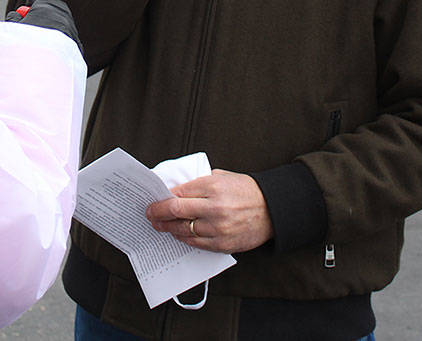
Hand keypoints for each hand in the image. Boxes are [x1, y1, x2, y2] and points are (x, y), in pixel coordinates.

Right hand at [7, 0, 80, 49]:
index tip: (26, 10)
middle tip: (35, 22)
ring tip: (40, 44)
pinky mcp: (77, 44)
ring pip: (62, 25)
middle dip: (45, 14)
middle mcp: (62, 14)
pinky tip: (51, 54)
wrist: (42, 68)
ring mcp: (72, 28)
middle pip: (55, 8)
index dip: (32, 2)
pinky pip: (68, 40)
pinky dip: (61, 44)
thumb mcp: (12, 30)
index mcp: (46, 6)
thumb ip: (13, 19)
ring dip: (53, 29)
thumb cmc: (24, 46)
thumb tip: (15, 15)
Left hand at [145, 170, 272, 253]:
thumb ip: (200, 183)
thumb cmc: (246, 191)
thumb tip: (176, 190)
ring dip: (168, 228)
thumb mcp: (223, 177)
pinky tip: (178, 234)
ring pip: (183, 230)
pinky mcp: (222, 244)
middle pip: (176, 212)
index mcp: (213, 186)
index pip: (178, 194)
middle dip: (158, 214)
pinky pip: (195, 243)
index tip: (153, 201)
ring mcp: (218, 228)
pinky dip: (184, 238)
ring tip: (161, 226)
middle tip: (150, 214)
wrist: (271, 210)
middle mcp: (214, 207)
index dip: (161, 199)